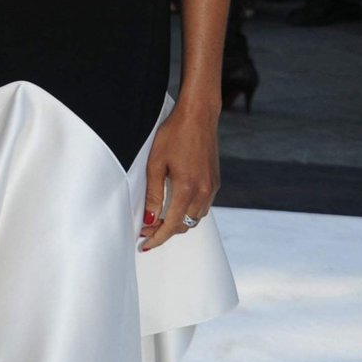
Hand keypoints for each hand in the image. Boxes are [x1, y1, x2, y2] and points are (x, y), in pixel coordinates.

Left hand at [140, 100, 219, 251]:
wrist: (198, 117)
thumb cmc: (173, 135)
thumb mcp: (155, 163)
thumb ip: (153, 194)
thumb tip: (149, 219)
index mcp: (187, 189)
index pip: (171, 225)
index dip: (157, 238)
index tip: (145, 245)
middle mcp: (204, 192)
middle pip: (184, 225)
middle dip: (165, 232)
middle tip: (146, 230)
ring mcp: (213, 188)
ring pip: (195, 218)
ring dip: (178, 223)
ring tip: (159, 221)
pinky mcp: (216, 182)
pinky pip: (203, 206)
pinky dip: (189, 212)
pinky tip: (177, 206)